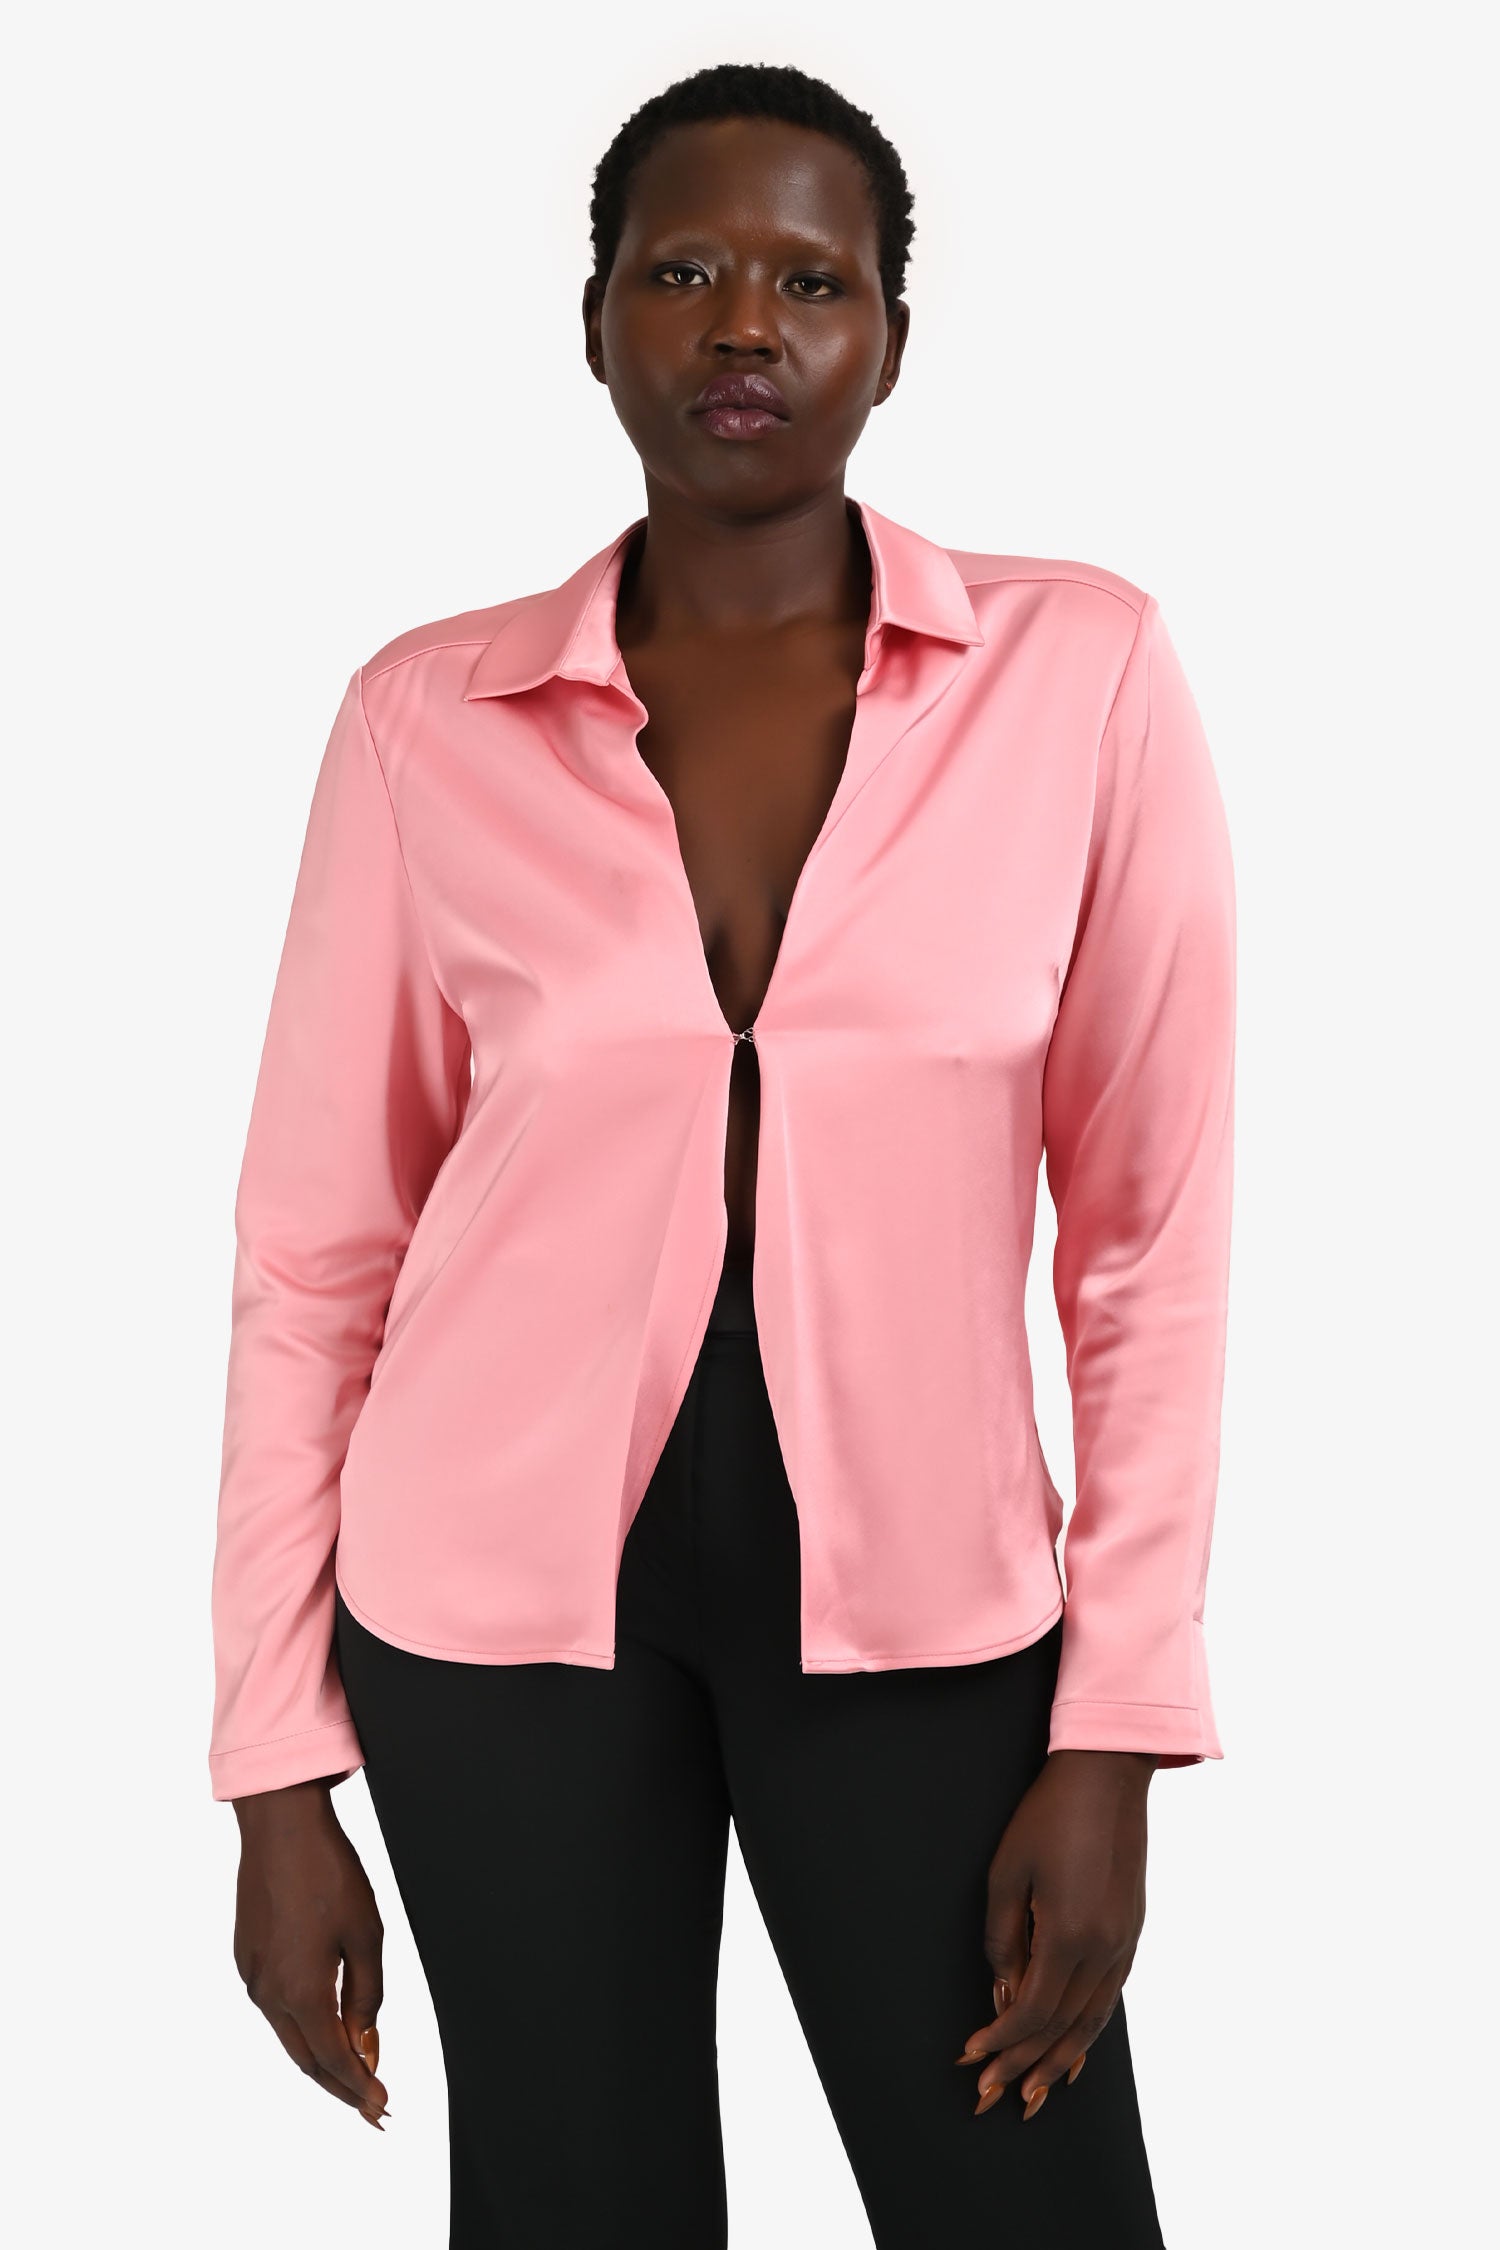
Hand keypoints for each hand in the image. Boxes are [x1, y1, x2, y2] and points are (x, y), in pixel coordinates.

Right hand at [232, 1778, 388, 2127]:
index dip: (360, 2089)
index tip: (382, 2109)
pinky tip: (323, 2024)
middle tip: (370, 2104)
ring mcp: (252, 1977)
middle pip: (307, 2060)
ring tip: (352, 2071)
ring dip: (320, 2058)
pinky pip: (274, 2008)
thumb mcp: (366, 1936)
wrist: (281, 1828)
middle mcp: (269, 1995)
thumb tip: (365, 2042)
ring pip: (288, 2037)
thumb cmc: (330, 1874)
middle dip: (340, 2086)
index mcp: (302, 1994)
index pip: (335, 2062)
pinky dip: (301, 2027)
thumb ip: (367, 1996)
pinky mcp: (246, 1958)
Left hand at [956, 1749, 1155, 2117]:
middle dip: (1026, 2065)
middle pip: (1062, 2027)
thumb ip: (1003, 1938)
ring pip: (1092, 2021)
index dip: (1001, 2041)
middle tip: (995, 2096)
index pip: (1031, 2011)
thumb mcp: (1008, 1872)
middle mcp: (1103, 1949)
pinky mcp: (1131, 1933)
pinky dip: (1089, 2031)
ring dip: (1062, 2061)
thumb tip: (1003, 1993)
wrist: (1106, 1776)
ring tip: (1036, 2092)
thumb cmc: (1048, 1816)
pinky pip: (1110, 1999)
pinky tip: (1076, 2048)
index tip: (972, 2058)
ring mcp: (1123, 1943)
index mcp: (1068, 1935)